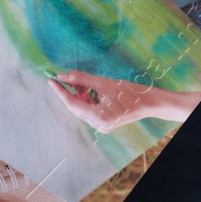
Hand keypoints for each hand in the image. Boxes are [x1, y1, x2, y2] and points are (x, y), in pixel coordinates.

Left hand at [46, 70, 200, 132]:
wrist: (150, 102)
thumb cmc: (129, 91)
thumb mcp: (103, 83)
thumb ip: (81, 79)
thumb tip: (62, 75)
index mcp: (97, 117)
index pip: (71, 104)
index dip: (60, 91)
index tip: (51, 80)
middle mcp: (97, 125)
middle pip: (75, 107)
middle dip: (68, 92)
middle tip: (60, 78)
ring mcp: (101, 125)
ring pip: (82, 108)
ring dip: (77, 94)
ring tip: (76, 80)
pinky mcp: (105, 122)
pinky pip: (90, 110)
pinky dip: (86, 99)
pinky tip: (85, 88)